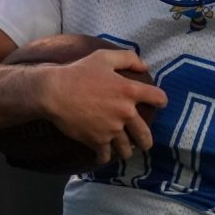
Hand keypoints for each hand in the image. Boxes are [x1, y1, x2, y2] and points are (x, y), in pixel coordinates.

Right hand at [41, 49, 167, 164]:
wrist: (54, 92)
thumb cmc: (78, 72)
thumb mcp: (104, 57)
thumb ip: (128, 58)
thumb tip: (145, 66)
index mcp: (129, 91)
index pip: (158, 98)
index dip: (160, 100)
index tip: (159, 104)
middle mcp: (125, 113)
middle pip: (145, 135)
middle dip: (146, 141)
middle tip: (144, 143)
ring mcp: (112, 130)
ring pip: (126, 149)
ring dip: (126, 150)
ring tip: (124, 151)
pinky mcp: (97, 141)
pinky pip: (106, 155)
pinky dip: (105, 157)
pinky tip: (104, 156)